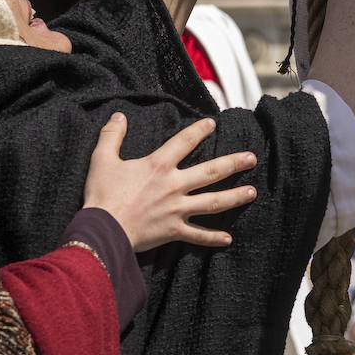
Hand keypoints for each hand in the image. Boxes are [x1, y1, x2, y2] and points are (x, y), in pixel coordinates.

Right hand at [83, 113, 257, 252]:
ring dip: (235, 197)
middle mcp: (174, 185)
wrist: (102, 230)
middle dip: (234, 163)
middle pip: (211, 171)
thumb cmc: (102, 195)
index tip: (213, 123)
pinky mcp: (174, 231)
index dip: (199, 130)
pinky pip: (198, 235)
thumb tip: (118, 115)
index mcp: (158, 165)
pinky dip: (213, 238)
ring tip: (253, 192)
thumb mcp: (102, 159)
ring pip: (213, 202)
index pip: (184, 142)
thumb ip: (112, 135)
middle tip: (252, 158)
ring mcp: (177, 209)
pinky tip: (228, 238)